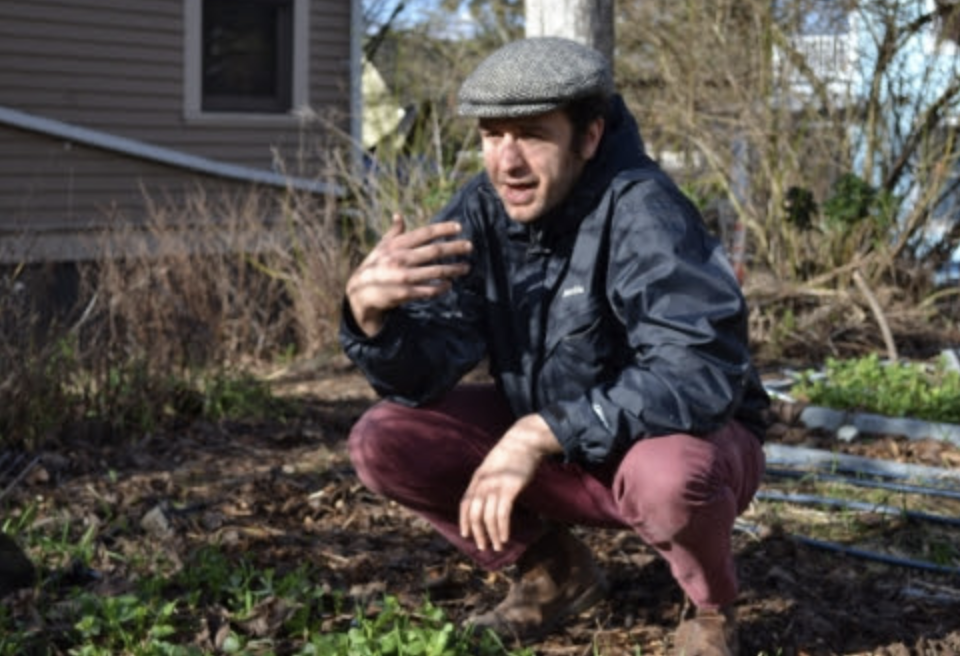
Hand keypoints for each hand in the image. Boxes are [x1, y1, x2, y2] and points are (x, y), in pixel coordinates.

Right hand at [346, 214, 472, 335]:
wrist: (360, 293)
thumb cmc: (374, 267)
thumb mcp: (381, 247)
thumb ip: (393, 232)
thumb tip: (398, 215)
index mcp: (397, 245)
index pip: (424, 233)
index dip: (443, 229)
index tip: (459, 228)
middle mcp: (401, 258)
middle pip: (435, 251)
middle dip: (455, 248)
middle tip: (470, 246)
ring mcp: (404, 276)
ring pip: (436, 271)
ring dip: (453, 269)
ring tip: (466, 267)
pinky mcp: (405, 292)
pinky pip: (429, 290)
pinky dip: (441, 287)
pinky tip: (449, 285)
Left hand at [459, 414, 562, 551]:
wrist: (525, 440)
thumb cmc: (512, 455)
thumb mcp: (493, 467)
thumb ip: (487, 481)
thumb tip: (486, 497)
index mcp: (477, 479)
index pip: (465, 504)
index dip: (464, 521)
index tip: (466, 535)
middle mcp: (483, 484)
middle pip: (475, 514)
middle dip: (478, 533)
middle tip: (483, 547)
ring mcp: (496, 486)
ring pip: (488, 517)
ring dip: (492, 535)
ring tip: (498, 546)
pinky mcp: (510, 488)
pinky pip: (502, 513)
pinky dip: (502, 528)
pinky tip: (504, 537)